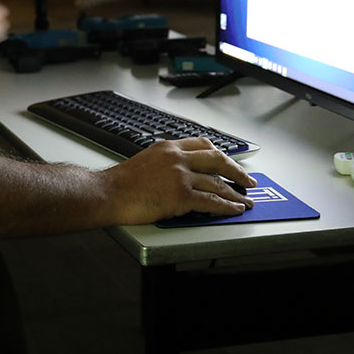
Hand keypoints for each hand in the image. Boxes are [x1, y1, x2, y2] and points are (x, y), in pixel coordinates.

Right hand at [102, 137, 256, 223]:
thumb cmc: (121, 182)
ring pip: (217, 182)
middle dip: (236, 170)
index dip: (219, 155)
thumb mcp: (145, 160)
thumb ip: (166, 162)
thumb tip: (181, 173)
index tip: (227, 161)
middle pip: (217, 159)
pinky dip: (227, 206)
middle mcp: (177, 158)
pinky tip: (234, 208)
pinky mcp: (181, 196)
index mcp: (168, 147)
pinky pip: (212, 201)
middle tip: (246, 179)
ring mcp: (180, 176)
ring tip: (245, 200)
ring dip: (235, 193)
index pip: (202, 144)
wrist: (107, 193)